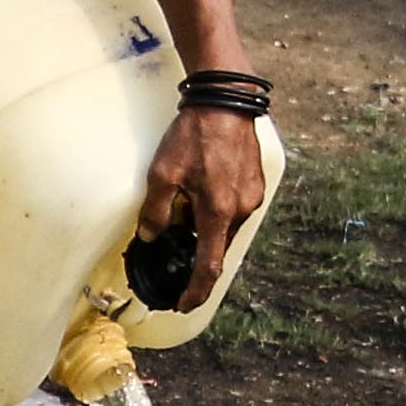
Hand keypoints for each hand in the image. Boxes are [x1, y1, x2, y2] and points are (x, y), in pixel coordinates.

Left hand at [136, 108, 271, 312]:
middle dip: (197, 257)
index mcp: (218, 213)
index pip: (208, 267)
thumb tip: (150, 235)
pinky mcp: (255, 185)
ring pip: (226, 229)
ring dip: (206, 231)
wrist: (226, 101)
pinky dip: (216, 215)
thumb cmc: (195, 134)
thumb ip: (155, 210)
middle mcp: (241, 210)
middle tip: (175, 255)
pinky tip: (201, 196)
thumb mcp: (162, 173)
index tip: (185, 303)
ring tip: (185, 212)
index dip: (196, 291)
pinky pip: (234, 211)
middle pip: (217, 248)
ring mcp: (252, 197)